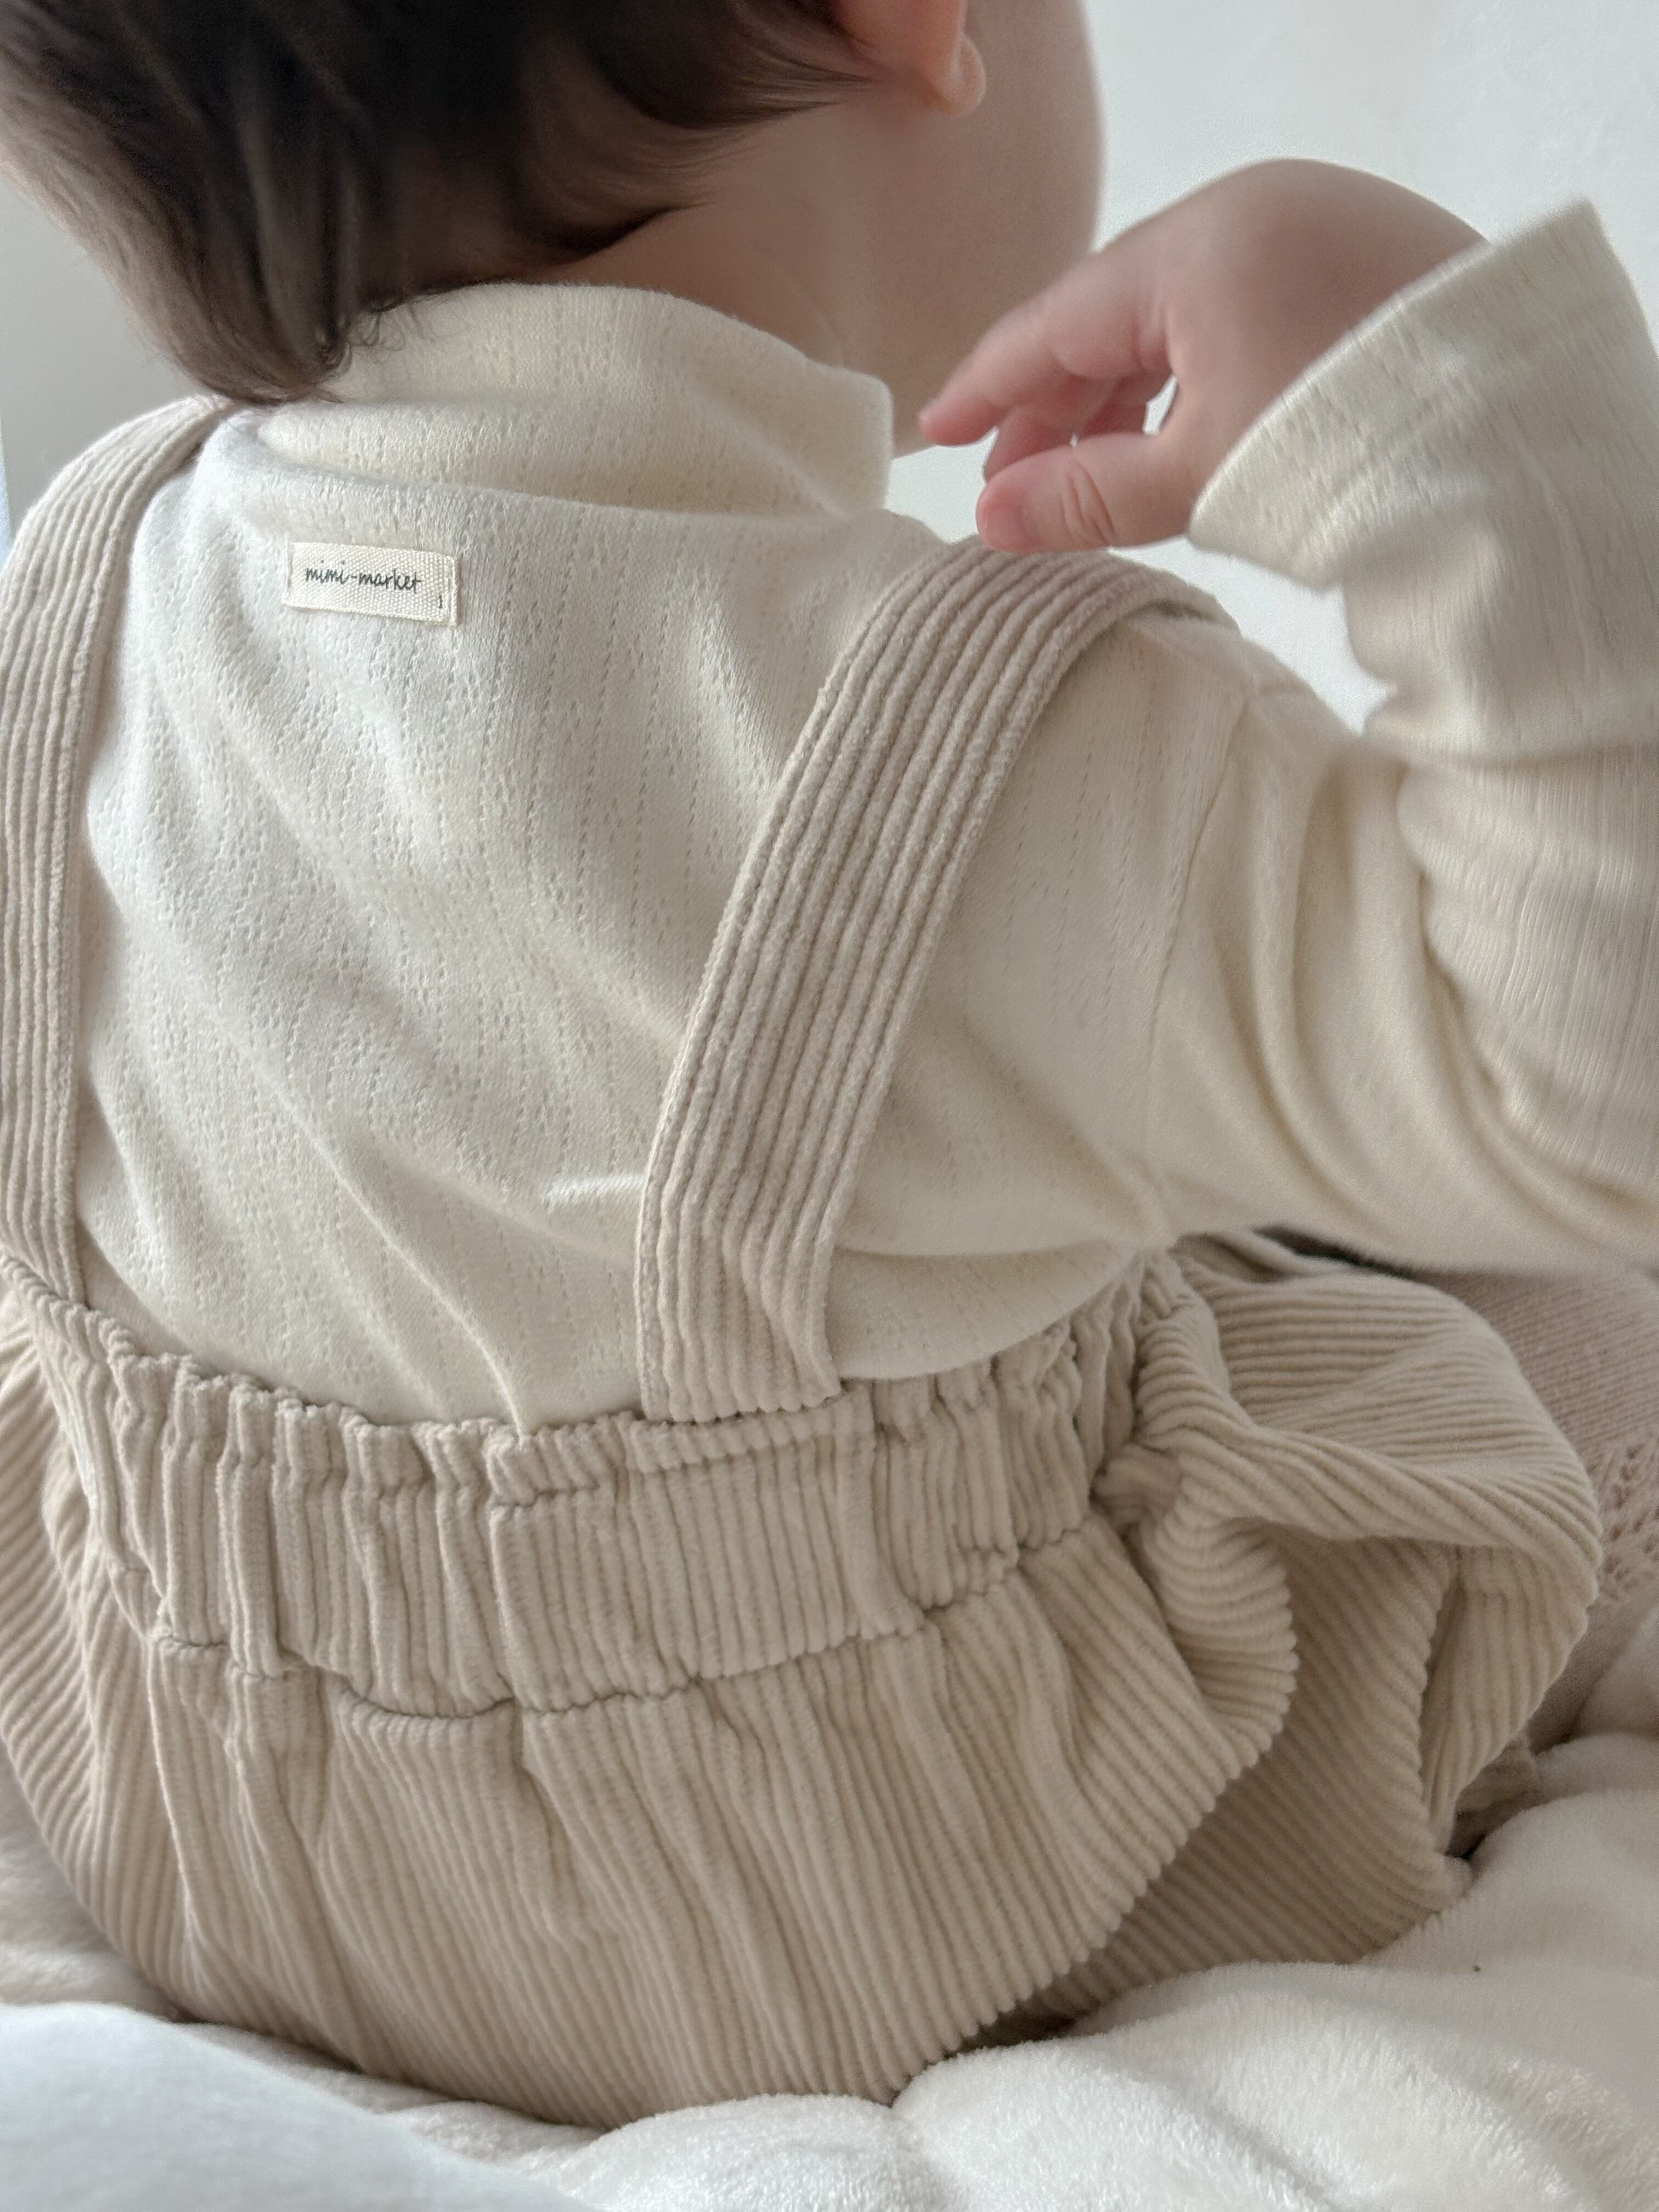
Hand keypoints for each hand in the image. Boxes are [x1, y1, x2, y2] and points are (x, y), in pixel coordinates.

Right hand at [917, 160, 1485, 550]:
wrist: (1527, 429)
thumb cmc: (1354, 446)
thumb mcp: (1203, 478)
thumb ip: (1087, 497)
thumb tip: (988, 522)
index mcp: (1194, 248)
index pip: (1052, 322)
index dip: (988, 385)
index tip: (936, 431)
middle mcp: (1250, 212)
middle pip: (1113, 314)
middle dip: (1055, 405)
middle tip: (1009, 486)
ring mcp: (1314, 226)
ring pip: (1181, 316)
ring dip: (1126, 400)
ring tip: (1087, 480)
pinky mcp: (1365, 259)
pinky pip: (1244, 311)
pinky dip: (1197, 376)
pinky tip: (1181, 438)